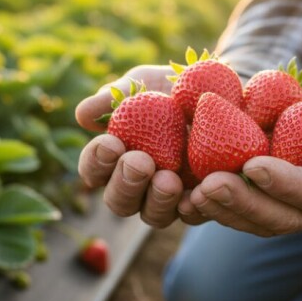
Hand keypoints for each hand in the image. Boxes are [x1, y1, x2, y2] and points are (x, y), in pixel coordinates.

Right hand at [76, 65, 186, 227]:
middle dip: (126, 183)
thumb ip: (114, 98)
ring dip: (158, 200)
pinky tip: (196, 194)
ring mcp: (168, 199)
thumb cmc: (169, 89)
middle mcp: (138, 187)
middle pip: (120, 201)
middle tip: (139, 162)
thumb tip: (83, 115)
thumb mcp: (142, 85)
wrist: (218, 90)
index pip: (94, 170)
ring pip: (154, 215)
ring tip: (168, 179)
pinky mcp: (201, 202)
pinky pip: (194, 215)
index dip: (96, 161)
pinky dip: (193, 208)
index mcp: (114, 161)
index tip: (109, 143)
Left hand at [179, 68, 301, 235]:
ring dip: (224, 211)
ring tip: (192, 194)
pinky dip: (218, 207)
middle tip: (209, 184)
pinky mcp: (275, 203)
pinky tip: (189, 194)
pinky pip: (245, 212)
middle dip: (244, 202)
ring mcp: (298, 210)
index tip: (253, 164)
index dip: (285, 183)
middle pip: (282, 217)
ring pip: (259, 222)